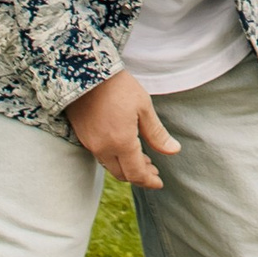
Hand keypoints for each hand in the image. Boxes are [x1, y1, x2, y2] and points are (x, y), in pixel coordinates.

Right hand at [65, 71, 180, 188]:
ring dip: (127, 167)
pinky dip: (115, 158)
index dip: (149, 181)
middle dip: (139, 176)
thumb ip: (157, 133)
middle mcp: (103, 148)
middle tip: (154, 171)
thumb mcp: (143, 107)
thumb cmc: (119, 87)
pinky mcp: (83, 136)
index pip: (136, 174)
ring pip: (111, 166)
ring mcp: (91, 143)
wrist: (86, 73)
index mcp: (121, 143)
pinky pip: (101, 156)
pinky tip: (124, 149)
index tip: (159, 183)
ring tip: (142, 159)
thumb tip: (174, 151)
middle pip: (122, 174)